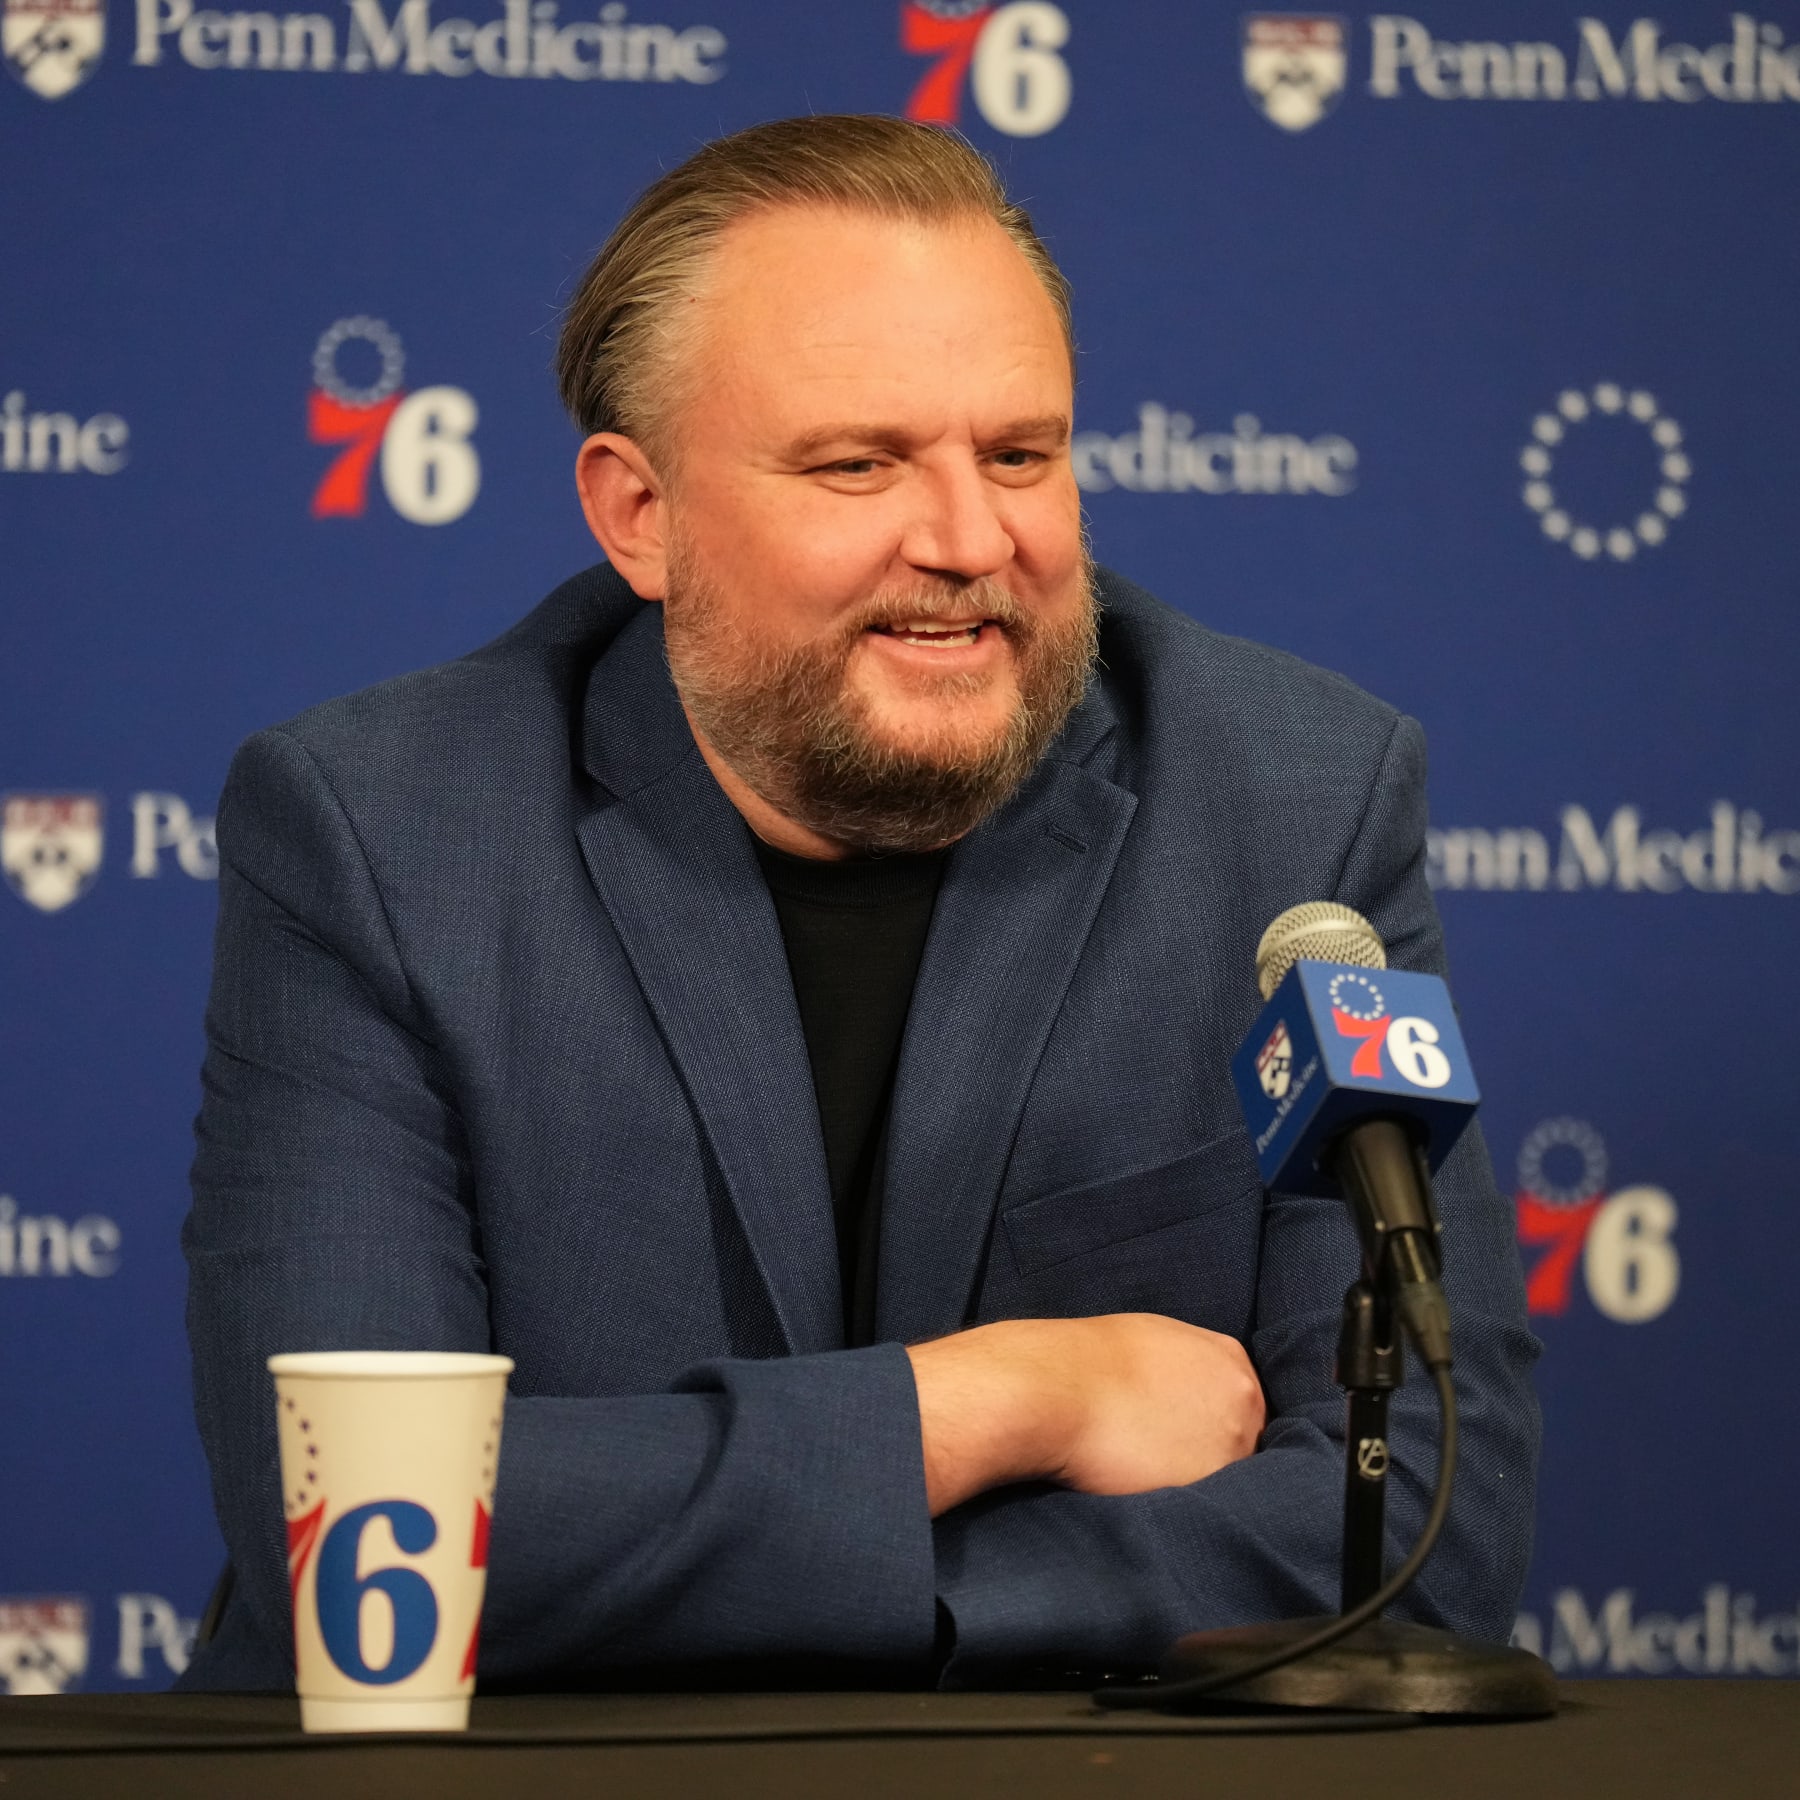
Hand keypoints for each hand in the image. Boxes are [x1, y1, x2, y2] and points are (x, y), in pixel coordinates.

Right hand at [905, 1314, 1265, 1517]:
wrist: (1051, 1388)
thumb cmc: (1084, 1361)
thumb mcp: (1150, 1341)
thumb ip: (1187, 1367)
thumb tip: (1186, 1395)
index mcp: (1229, 1356)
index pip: (1242, 1402)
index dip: (1211, 1424)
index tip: (1181, 1435)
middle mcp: (1244, 1396)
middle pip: (1247, 1440)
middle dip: (1213, 1453)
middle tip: (1162, 1460)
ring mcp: (1234, 1442)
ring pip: (1231, 1477)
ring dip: (1199, 1482)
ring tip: (1148, 1474)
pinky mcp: (1212, 1484)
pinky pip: (1209, 1506)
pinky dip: (1185, 1506)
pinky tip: (1146, 1490)